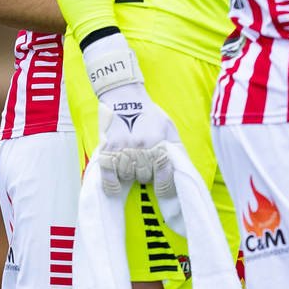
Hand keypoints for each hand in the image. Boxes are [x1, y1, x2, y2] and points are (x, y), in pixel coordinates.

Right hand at [93, 82, 180, 196]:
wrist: (124, 96)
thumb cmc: (148, 113)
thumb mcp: (168, 128)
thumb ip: (175, 149)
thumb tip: (181, 170)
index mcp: (159, 143)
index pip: (165, 174)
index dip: (165, 187)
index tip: (163, 192)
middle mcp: (142, 148)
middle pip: (145, 177)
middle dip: (146, 175)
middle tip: (144, 165)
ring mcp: (123, 149)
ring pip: (128, 177)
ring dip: (130, 175)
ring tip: (131, 163)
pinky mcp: (107, 149)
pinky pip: (109, 177)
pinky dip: (112, 185)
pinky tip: (116, 187)